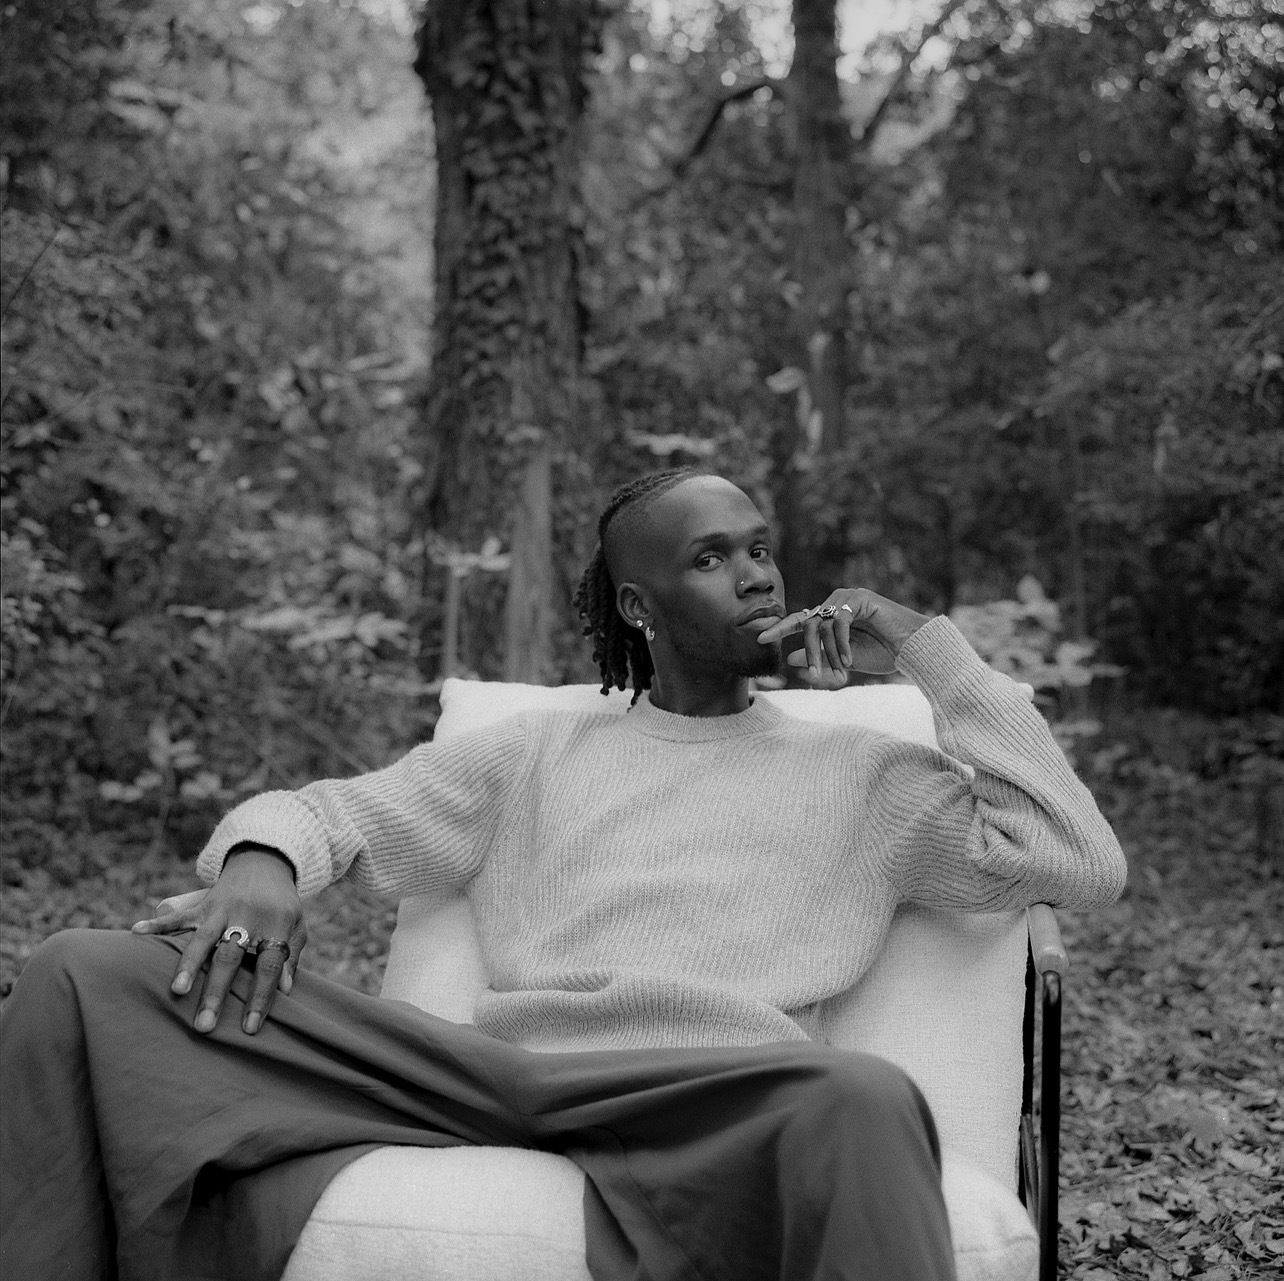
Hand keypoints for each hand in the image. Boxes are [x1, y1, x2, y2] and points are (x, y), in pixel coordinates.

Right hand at [132, 846, 305, 1035]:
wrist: (266, 863)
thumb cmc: (282, 904)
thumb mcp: (297, 925)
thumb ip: (291, 956)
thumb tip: (285, 990)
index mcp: (275, 925)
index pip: (269, 965)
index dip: (261, 997)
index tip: (249, 1029)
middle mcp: (247, 917)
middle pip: (231, 957)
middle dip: (216, 992)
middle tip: (204, 1025)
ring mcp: (223, 909)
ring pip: (203, 939)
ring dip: (189, 965)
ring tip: (176, 991)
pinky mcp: (204, 903)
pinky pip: (179, 915)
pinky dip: (158, 923)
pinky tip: (136, 932)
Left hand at [757, 588, 930, 687]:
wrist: (914, 648)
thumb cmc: (883, 654)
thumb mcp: (844, 660)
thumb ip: (820, 656)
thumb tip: (792, 657)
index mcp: (832, 616)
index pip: (801, 620)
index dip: (780, 629)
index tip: (759, 639)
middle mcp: (837, 603)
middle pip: (808, 625)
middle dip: (812, 653)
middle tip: (816, 677)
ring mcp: (848, 598)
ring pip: (822, 625)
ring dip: (829, 653)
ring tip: (840, 672)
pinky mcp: (860, 599)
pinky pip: (838, 623)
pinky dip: (841, 645)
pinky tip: (850, 661)